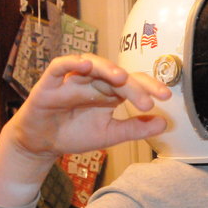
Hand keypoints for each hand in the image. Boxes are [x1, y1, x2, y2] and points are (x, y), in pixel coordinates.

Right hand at [0, 54, 170, 206]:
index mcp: (110, 91)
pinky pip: (59, 66)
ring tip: (122, 78)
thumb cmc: (76, 133)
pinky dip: (71, 63)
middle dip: (134, 86)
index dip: (150, 87)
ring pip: (92, 64)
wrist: (42, 144)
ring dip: (107, 69)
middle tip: (148, 100)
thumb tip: (164, 123)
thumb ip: (135, 128)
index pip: (134, 82)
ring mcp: (72, 80)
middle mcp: (94, 81)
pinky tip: (85, 66)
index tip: (166, 97)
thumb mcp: (110, 134)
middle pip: (116, 75)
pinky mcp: (50, 84)